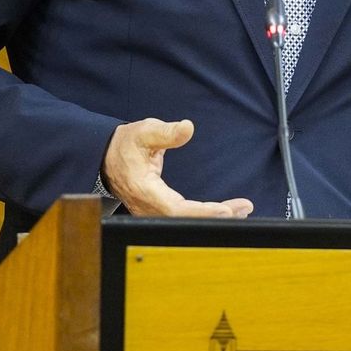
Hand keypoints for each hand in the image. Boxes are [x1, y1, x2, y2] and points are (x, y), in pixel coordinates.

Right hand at [102, 118, 253, 217]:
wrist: (108, 157)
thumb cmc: (126, 145)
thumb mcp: (144, 132)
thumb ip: (166, 132)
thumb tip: (188, 128)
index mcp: (144, 190)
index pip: (175, 208)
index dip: (200, 213)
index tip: (224, 211)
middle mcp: (148, 207)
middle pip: (184, 221)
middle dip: (214, 217)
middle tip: (242, 209)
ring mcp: (152, 213)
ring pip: (186, 222)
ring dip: (213, 218)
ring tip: (242, 209)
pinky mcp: (159, 212)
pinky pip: (184, 219)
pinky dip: (206, 216)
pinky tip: (226, 211)